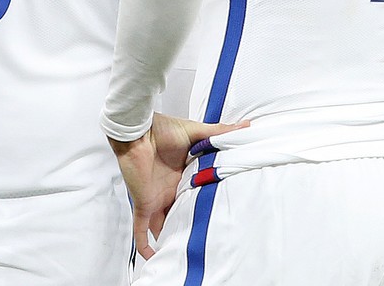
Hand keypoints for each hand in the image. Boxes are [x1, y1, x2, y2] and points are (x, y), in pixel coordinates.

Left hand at [109, 113, 247, 259]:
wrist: (138, 131)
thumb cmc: (162, 129)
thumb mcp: (197, 132)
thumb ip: (220, 133)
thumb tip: (245, 126)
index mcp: (182, 176)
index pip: (194, 195)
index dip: (204, 205)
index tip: (219, 215)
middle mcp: (169, 190)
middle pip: (179, 213)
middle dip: (188, 226)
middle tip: (205, 239)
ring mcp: (156, 199)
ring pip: (162, 226)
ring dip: (169, 238)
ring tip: (182, 253)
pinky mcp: (143, 204)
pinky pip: (140, 230)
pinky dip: (145, 244)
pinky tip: (152, 257)